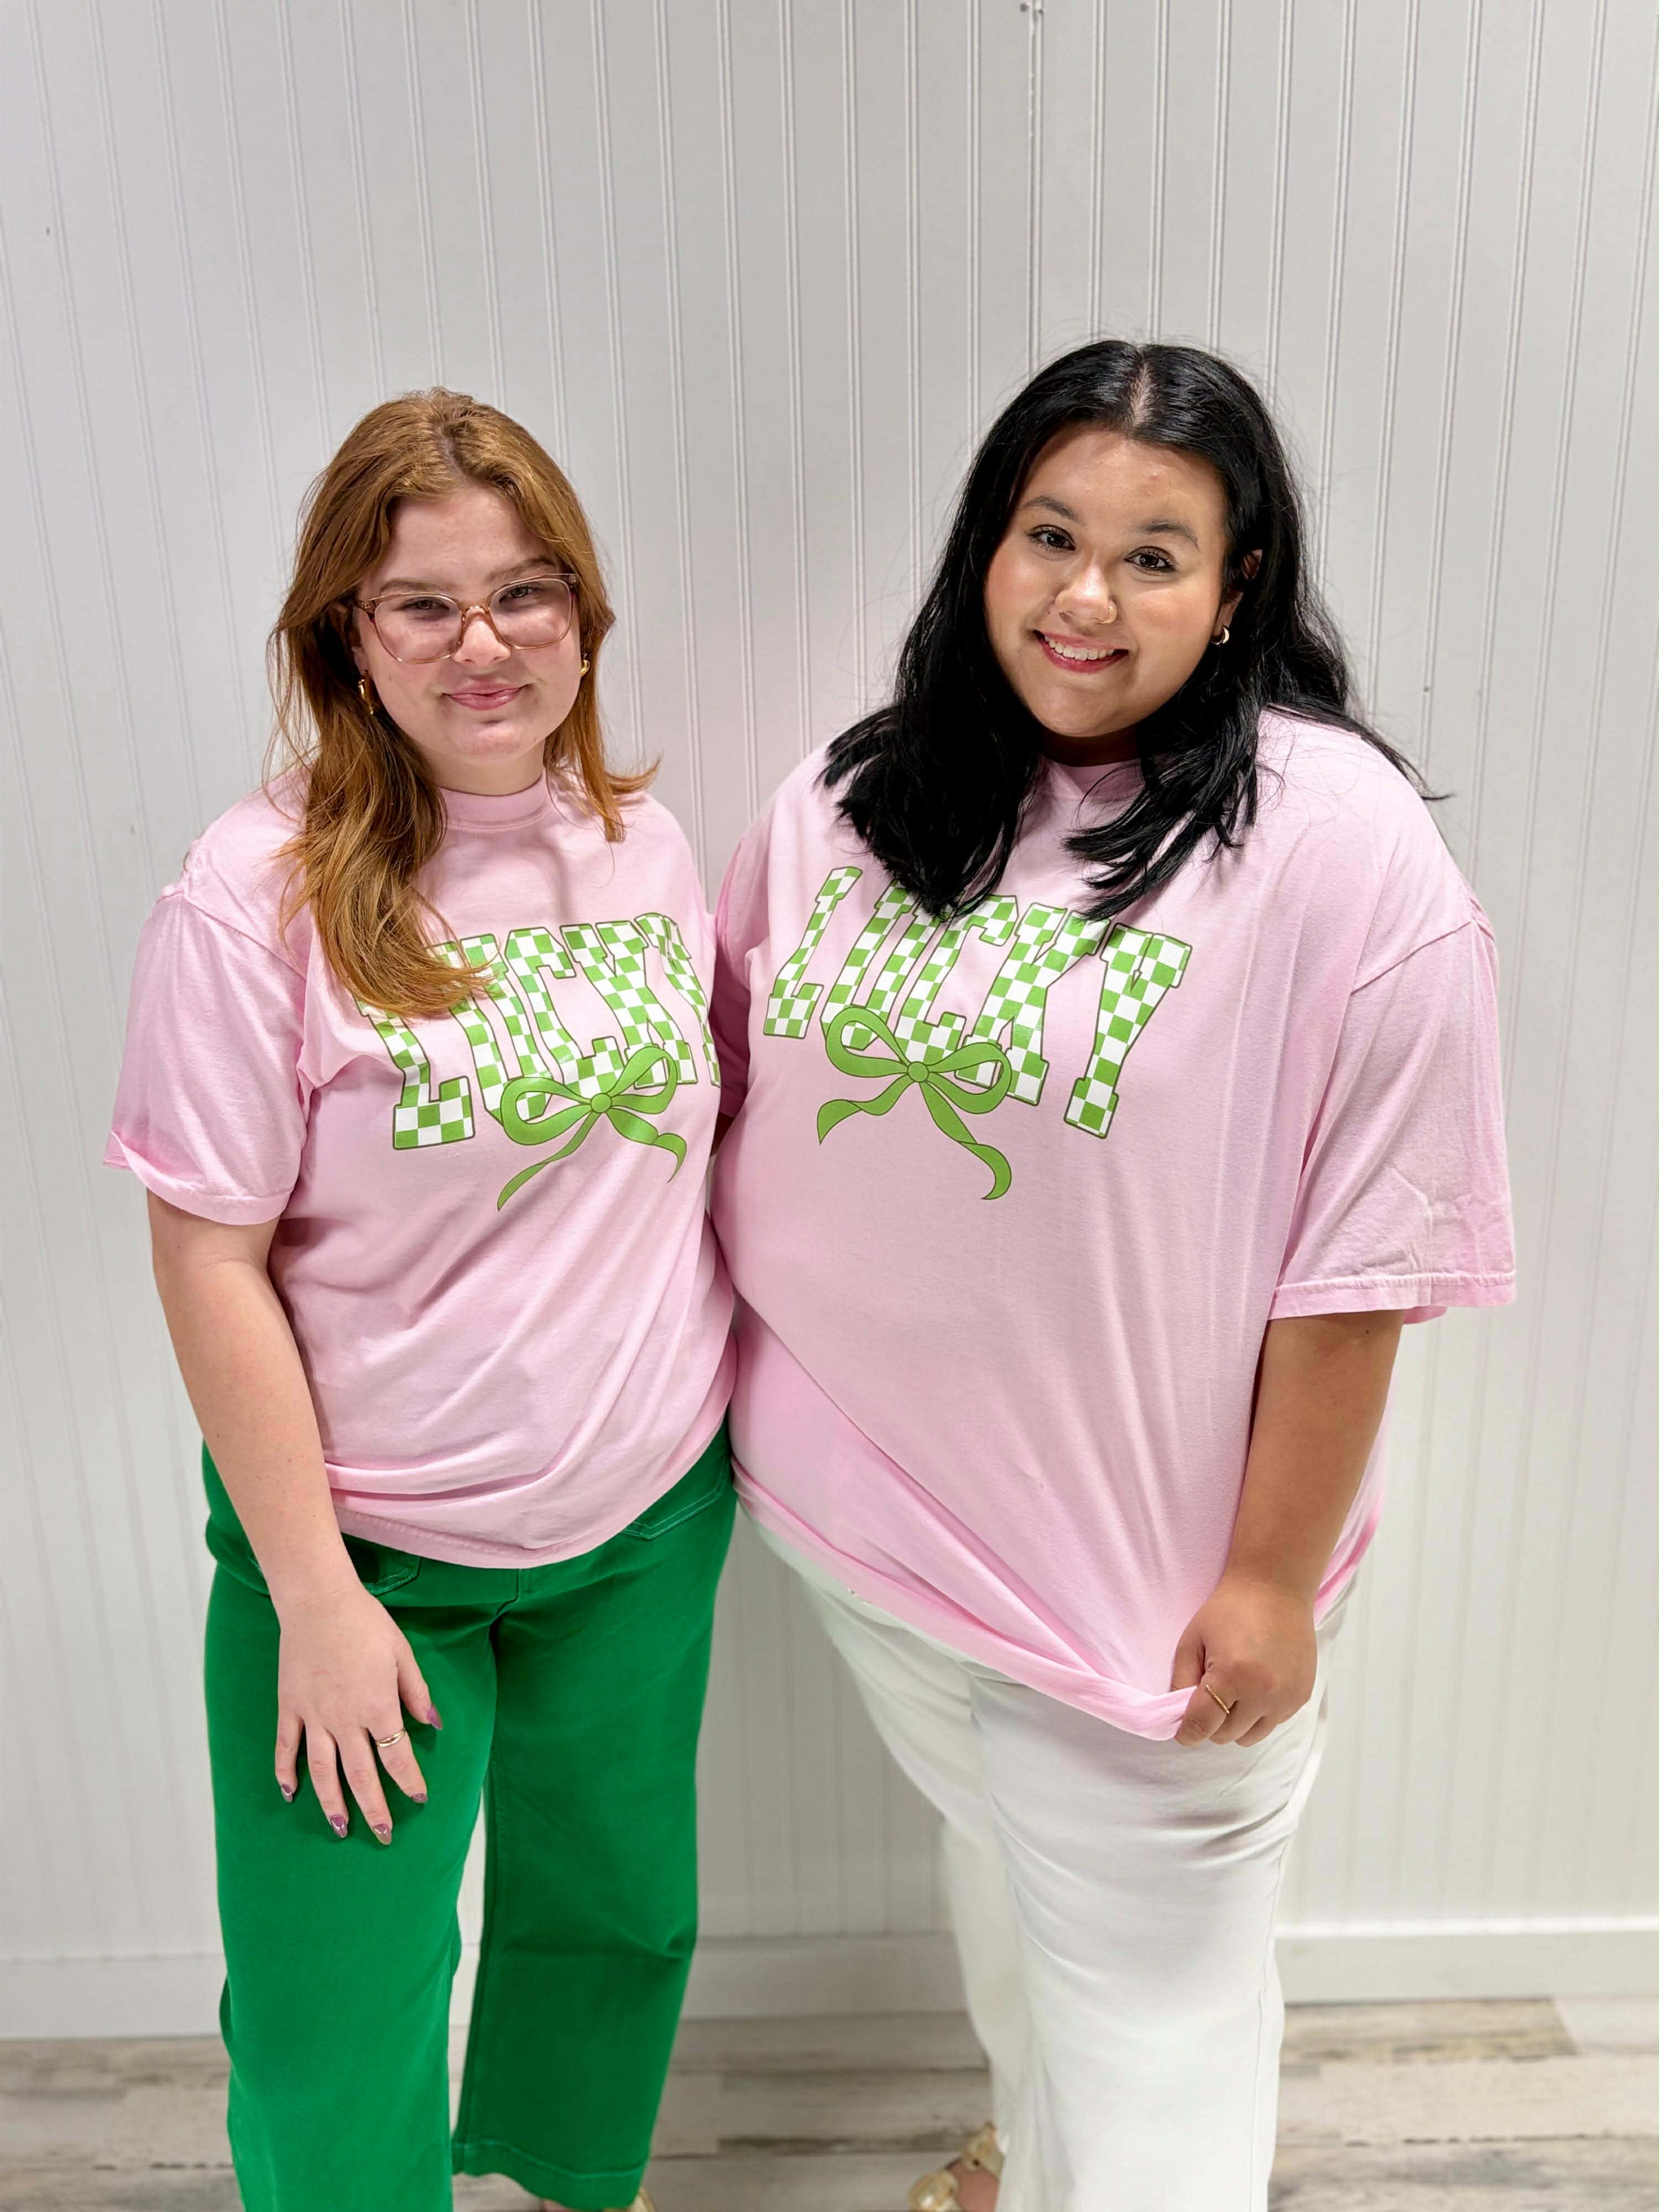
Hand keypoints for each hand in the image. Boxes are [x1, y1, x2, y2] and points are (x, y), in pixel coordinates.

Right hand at [273, 1578, 438, 1840]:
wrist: (318, 1601)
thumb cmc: (365, 1623)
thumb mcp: (402, 1653)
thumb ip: (417, 1692)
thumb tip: (434, 1723)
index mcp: (377, 1707)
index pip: (397, 1757)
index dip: (409, 1781)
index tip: (419, 1799)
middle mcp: (345, 1720)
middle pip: (361, 1776)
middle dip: (375, 1810)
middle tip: (384, 1836)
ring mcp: (314, 1716)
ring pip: (323, 1772)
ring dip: (332, 1804)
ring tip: (341, 1829)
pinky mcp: (290, 1707)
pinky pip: (287, 1748)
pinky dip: (286, 1773)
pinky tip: (290, 1795)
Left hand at [1170, 1571, 1316, 1746]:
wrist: (1275, 1588)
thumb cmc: (1228, 1609)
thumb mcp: (1193, 1639)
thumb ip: (1182, 1680)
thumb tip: (1180, 1715)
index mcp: (1232, 1676)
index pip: (1204, 1725)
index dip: (1188, 1732)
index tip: (1183, 1731)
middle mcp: (1263, 1692)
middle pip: (1226, 1735)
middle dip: (1211, 1723)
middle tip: (1208, 1699)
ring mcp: (1286, 1697)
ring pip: (1251, 1736)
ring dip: (1236, 1724)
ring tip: (1233, 1694)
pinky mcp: (1302, 1696)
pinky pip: (1273, 1722)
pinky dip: (1259, 1714)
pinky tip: (1255, 1686)